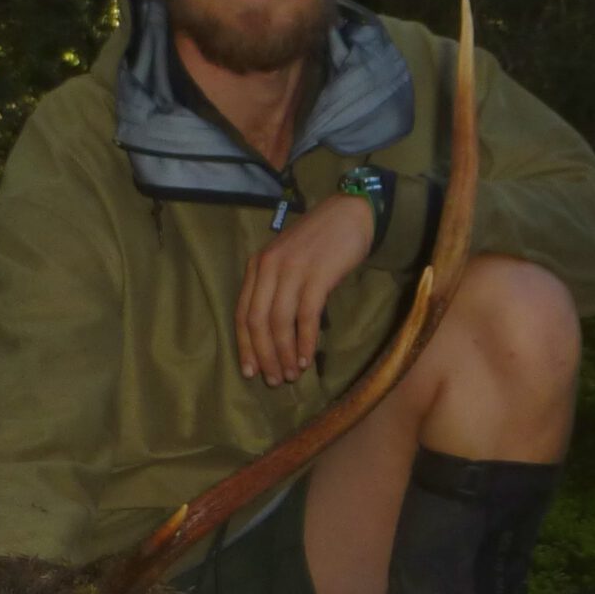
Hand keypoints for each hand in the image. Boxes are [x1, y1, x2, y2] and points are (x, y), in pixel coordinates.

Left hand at [237, 193, 375, 384]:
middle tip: (274, 380)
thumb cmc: (321, 241)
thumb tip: (274, 334)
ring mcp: (292, 270)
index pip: (242, 313)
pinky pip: (305, 316)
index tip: (250, 371)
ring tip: (291, 374)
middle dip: (264, 355)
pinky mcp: (317, 275)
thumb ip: (276, 287)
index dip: (245, 346)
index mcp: (257, 265)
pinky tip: (306, 358)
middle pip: (258, 321)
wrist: (351, 213)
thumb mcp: (288, 260)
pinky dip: (304, 341)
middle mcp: (269, 267)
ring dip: (284, 354)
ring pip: (279, 322)